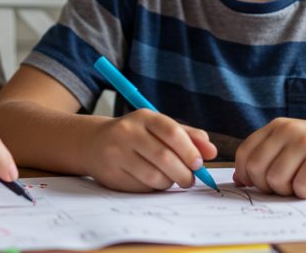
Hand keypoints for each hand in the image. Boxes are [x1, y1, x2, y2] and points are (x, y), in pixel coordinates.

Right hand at [86, 109, 216, 191]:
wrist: (93, 143)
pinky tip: (152, 181)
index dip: (189, 150)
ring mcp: (116, 154)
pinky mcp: (111, 175)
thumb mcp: (158, 128)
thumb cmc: (135, 135)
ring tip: (171, 179)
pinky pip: (142, 187)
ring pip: (154, 176)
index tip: (199, 163)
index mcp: (143, 117)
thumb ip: (187, 136)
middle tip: (190, 179)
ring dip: (169, 182)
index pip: (172, 132)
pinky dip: (153, 188)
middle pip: (164, 157)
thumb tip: (212, 151)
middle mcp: (127, 132)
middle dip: (184, 173)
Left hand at [233, 117, 305, 197]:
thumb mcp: (293, 146)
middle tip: (288, 186)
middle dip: (268, 187)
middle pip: (256, 170)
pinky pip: (301, 187)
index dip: (247, 176)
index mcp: (277, 126)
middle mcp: (288, 130)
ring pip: (276, 181)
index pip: (244, 154)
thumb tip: (240, 178)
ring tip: (304, 184)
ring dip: (289, 191)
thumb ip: (268, 156)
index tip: (261, 185)